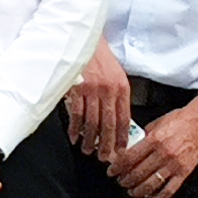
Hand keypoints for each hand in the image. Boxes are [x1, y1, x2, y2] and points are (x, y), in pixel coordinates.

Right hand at [65, 44, 133, 160]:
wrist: (85, 39)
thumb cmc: (100, 58)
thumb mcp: (116, 76)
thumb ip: (118, 96)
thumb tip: (118, 121)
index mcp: (121, 88)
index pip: (124, 118)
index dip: (121, 137)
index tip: (120, 150)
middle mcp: (108, 90)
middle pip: (108, 124)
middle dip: (106, 144)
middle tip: (104, 158)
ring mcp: (92, 90)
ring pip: (91, 122)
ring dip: (89, 139)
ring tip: (87, 150)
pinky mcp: (77, 88)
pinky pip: (76, 114)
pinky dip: (74, 128)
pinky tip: (74, 136)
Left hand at [112, 102, 197, 197]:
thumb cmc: (181, 120)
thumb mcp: (158, 122)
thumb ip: (144, 136)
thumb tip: (132, 147)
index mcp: (154, 139)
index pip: (129, 158)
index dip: (117, 167)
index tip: (111, 172)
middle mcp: (163, 153)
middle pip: (137, 173)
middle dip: (125, 180)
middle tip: (120, 182)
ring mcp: (174, 165)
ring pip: (151, 184)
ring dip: (137, 191)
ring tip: (131, 191)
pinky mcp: (184, 172)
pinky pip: (168, 190)